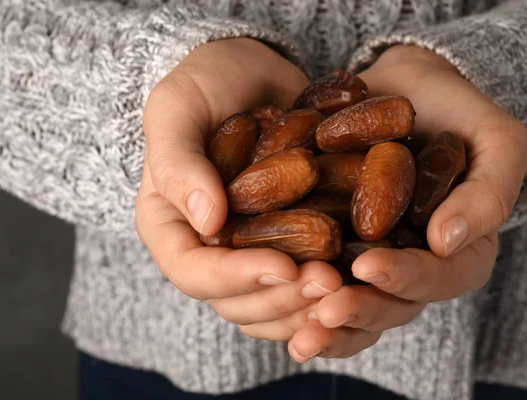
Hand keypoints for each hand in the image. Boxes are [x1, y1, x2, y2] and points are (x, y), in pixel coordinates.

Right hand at [135, 38, 341, 330]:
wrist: (252, 70)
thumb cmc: (206, 82)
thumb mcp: (178, 109)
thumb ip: (179, 163)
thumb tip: (207, 222)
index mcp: (171, 226)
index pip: (194, 272)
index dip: (236, 278)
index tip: (283, 266)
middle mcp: (209, 249)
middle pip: (236, 302)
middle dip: (282, 299)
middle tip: (328, 283)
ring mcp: (250, 249)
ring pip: (271, 305)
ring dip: (307, 306)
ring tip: (345, 287)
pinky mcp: (287, 241)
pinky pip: (300, 283)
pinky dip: (325, 293)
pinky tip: (355, 285)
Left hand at [241, 45, 526, 361]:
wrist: (405, 87)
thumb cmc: (458, 110)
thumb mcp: (497, 142)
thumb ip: (489, 192)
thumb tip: (444, 242)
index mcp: (458, 253)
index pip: (438, 278)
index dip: (406, 278)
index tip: (369, 265)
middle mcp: (412, 265)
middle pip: (390, 306)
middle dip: (358, 311)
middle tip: (324, 311)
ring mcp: (370, 258)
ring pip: (351, 305)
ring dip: (322, 324)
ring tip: (294, 336)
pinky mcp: (333, 244)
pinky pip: (315, 278)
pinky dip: (292, 296)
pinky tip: (264, 297)